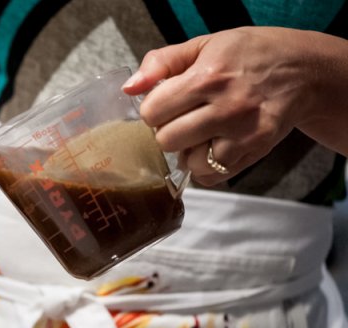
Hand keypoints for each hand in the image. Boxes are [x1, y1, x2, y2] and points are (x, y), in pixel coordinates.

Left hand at [122, 27, 326, 185]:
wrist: (303, 70)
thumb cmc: (248, 55)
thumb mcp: (204, 45)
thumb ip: (161, 62)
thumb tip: (130, 88)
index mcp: (208, 76)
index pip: (152, 111)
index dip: (154, 108)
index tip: (167, 102)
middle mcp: (226, 107)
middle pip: (166, 141)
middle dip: (168, 130)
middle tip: (184, 118)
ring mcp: (242, 133)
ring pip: (189, 162)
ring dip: (188, 151)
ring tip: (203, 131)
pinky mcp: (255, 151)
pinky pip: (212, 176)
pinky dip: (207, 167)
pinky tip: (215, 145)